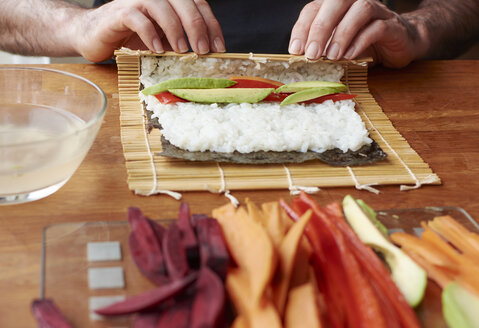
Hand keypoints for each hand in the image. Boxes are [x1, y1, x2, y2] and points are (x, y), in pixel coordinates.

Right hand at [75, 0, 224, 61]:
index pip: (199, 4)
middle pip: (185, 3)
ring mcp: (137, 2)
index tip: (219, 47)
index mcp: (171, 1)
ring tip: (182, 51)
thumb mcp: (164, 40)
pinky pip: (138, 19)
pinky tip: (157, 49)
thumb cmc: (133, 38)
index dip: (212, 24)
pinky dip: (150, 34)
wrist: (96, 36)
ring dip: (176, 30)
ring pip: (163, 8)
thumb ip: (182, 41)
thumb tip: (207, 56)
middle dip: (197, 27)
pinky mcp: (120, 13)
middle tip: (203, 50)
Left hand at [289, 0, 426, 67]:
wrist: (402, 43)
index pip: (313, 8)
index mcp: (337, 6)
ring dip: (342, 34)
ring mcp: (377, 11)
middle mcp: (355, 2)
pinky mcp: (393, 25)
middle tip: (311, 54)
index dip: (302, 28)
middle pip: (336, 2)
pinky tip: (350, 56)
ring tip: (332, 57)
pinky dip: (361, 41)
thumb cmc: (365, 42)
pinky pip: (377, 27)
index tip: (295, 50)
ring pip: (359, 10)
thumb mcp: (338, 44)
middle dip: (320, 28)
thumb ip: (322, 47)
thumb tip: (301, 58)